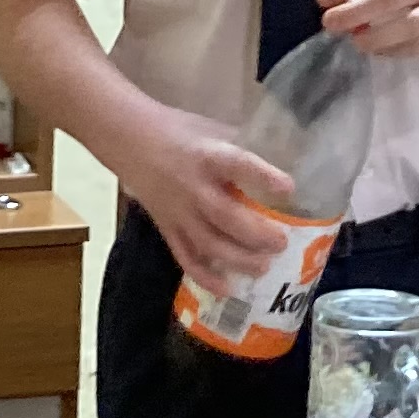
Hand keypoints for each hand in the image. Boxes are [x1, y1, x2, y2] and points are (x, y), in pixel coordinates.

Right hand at [113, 106, 292, 288]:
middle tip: (281, 243)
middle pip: (225, 216)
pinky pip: (185, 256)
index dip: (263, 177)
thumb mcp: (212, 128)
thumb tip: (281, 161)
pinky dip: (204, 276)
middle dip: (256, 234)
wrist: (129, 140)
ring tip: (263, 267)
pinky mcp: (167, 228)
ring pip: (208, 243)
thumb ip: (241, 147)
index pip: (238, 165)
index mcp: (208, 155)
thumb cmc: (178, 130)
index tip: (289, 189)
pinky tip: (226, 288)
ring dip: (237, 259)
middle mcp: (193, 186)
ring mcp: (178, 211)